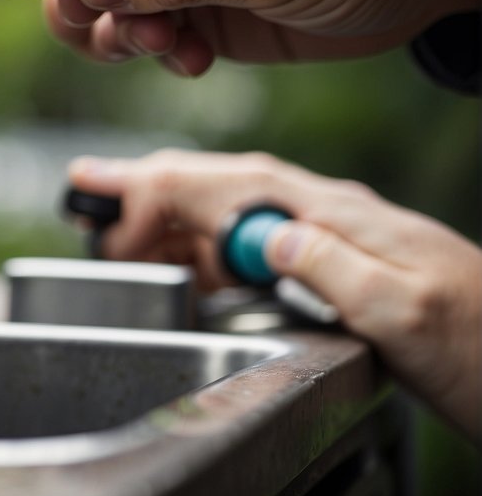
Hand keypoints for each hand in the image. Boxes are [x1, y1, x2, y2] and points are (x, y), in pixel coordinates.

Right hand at [69, 148, 481, 439]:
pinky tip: (187, 262)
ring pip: (230, 209)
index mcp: (340, 219)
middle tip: (85, 184)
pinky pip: (253, 243)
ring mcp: (333, 240)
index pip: (230, 183)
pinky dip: (205, 246)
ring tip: (116, 220)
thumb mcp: (410, 312)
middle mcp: (331, 218)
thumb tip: (264, 237)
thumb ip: (334, 266)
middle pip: (220, 184)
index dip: (160, 195)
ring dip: (168, 212)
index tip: (112, 224)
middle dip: (147, 182)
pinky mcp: (336, 267)